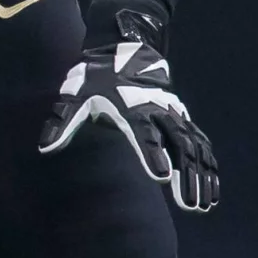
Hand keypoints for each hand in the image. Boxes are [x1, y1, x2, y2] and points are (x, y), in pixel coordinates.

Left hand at [37, 13, 218, 212]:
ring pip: (194, 148)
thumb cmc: (96, 78)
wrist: (124, 51)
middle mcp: (158, 112)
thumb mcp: (76, 96)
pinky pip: (201, 145)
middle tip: (189, 205)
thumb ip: (63, 122)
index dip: (153, 155)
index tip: (162, 178)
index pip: (144, 135)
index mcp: (133, 109)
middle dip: (185, 175)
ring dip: (200, 177)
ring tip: (202, 206)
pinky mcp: (182, 119)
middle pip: (178, 145)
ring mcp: (174, 116)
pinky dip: (209, 168)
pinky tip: (212, 193)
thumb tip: (45, 148)